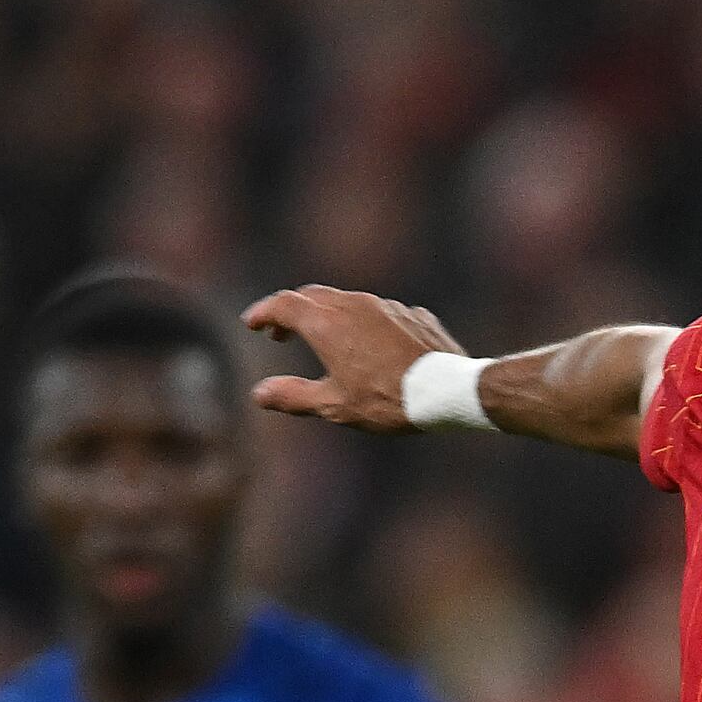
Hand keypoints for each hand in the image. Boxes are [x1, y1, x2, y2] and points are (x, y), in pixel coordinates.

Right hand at [242, 285, 459, 429]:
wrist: (449, 391)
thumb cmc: (388, 401)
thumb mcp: (335, 406)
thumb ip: (294, 396)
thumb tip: (259, 394)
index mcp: (326, 322)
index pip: (282, 304)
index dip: (262, 313)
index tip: (251, 324)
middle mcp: (354, 304)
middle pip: (312, 295)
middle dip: (291, 311)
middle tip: (280, 332)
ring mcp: (386, 305)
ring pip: (348, 300)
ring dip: (329, 314)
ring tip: (324, 339)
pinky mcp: (413, 314)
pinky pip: (381, 312)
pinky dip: (365, 323)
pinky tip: (370, 345)